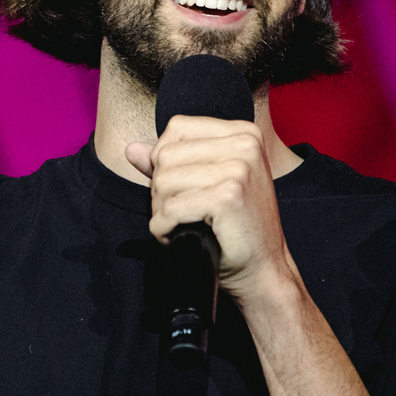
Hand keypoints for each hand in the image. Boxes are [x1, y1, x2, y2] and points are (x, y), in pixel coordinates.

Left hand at [123, 116, 295, 299]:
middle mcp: (245, 144)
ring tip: (183, 224)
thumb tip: (132, 149)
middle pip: (166, 154)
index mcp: (243, 133)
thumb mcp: (208, 183)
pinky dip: (165, 228)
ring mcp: (239, 169)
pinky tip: (181, 236)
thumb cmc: (236, 227)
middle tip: (182, 213)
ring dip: (162, 210)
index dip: (165, 159)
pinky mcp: (228, 196)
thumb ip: (171, 161)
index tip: (181, 187)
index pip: (178, 127)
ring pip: (163, 181)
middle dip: (161, 189)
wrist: (264, 269)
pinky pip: (170, 208)